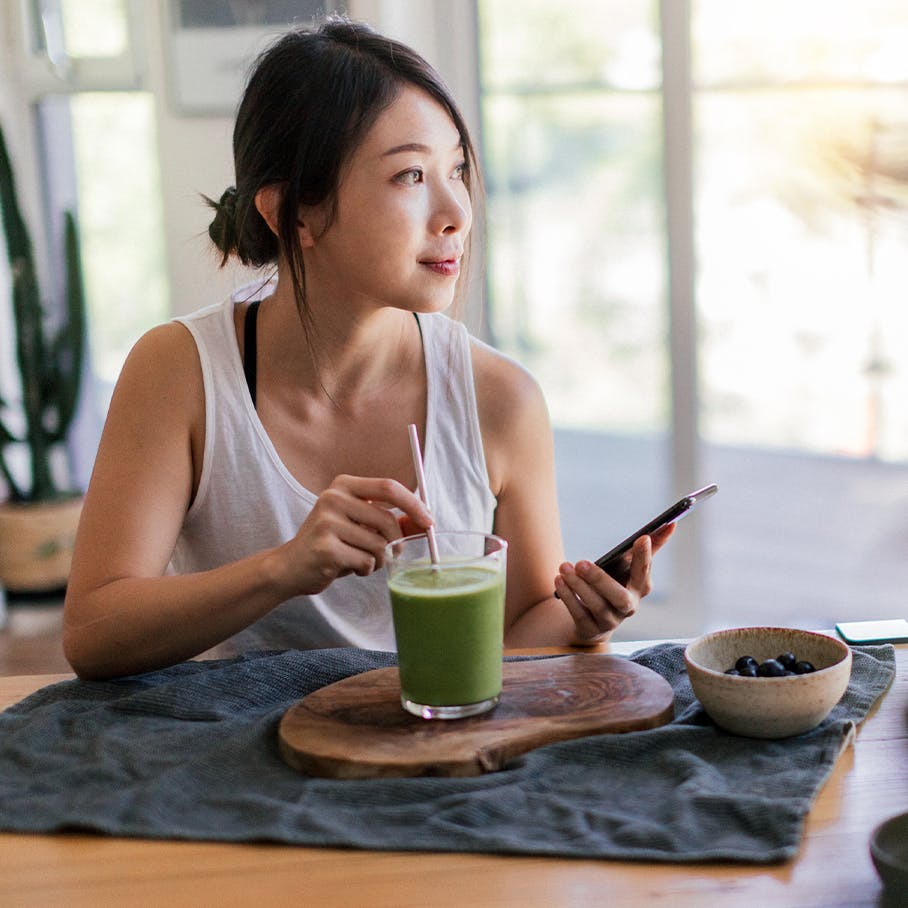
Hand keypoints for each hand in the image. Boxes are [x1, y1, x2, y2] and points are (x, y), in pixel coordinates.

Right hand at [279, 475, 431, 594]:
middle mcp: (333, 499)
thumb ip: (391, 520)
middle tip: (392, 554)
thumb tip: (424, 521)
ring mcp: (327, 523)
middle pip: (388, 520)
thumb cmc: (332, 543)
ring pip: (380, 545)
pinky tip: (348, 567)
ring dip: (379, 560)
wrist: (291, 566)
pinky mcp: (326, 548)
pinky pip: (366, 562)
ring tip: (361, 560)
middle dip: (397, 543)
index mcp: (344, 486)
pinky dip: (365, 569)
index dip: (414, 505)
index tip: (429, 522)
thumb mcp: (361, 525)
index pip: (389, 487)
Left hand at [554, 524, 673, 643]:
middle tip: (581, 562)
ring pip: (596, 606)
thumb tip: (670, 524)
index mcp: (640, 589)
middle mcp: (627, 607)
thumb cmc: (615, 584)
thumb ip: (649, 547)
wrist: (594, 619)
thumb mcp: (629, 566)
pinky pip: (579, 614)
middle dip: (600, 580)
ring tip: (565, 567)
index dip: (645, 558)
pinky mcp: (590, 629)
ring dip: (579, 586)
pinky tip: (559, 580)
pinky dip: (568, 597)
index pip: (644, 574)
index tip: (642, 538)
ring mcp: (610, 621)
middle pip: (619, 597)